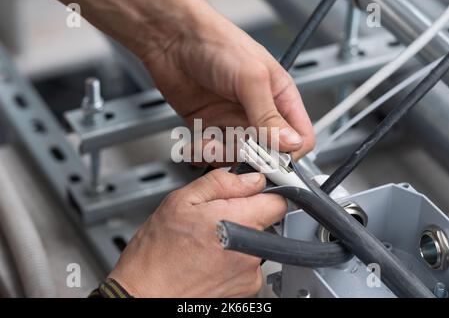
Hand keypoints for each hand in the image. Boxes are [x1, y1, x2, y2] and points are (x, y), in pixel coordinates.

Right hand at [108, 170, 286, 296]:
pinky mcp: (246, 288)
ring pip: (257, 242)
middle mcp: (250, 250)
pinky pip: (249, 264)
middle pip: (267, 221)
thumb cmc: (156, 253)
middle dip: (246, 215)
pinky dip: (235, 260)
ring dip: (240, 239)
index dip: (263, 194)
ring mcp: (250, 273)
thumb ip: (221, 184)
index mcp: (238, 221)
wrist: (145, 293)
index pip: (277, 201)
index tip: (250, 194)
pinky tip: (211, 259)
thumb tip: (250, 179)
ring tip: (209, 243)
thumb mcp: (181, 201)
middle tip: (217, 219)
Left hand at [142, 2, 314, 160]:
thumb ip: (269, 114)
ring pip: (239, 156)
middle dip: (252, 157)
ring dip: (224, 154)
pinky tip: (199, 141)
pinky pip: (214, 152)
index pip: (299, 137)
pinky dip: (205, 152)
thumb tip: (291, 143)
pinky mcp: (209, 127)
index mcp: (279, 96)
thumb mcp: (250, 78)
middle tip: (236, 148)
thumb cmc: (215, 42)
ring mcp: (233, 121)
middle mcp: (258, 112)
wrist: (171, 39)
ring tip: (211, 142)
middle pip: (268, 153)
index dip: (290, 153)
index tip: (274, 159)